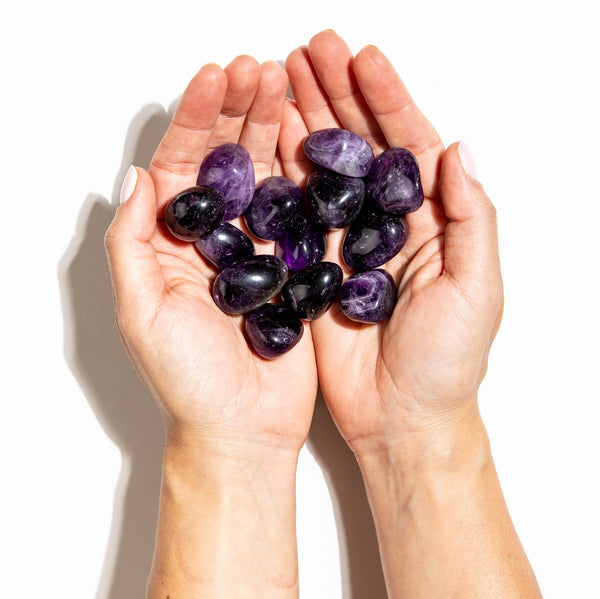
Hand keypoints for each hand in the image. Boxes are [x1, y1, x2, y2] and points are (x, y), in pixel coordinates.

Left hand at [105, 56, 317, 459]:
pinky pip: (300, 212)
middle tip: (257, 69)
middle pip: (224, 161)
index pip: (181, 166)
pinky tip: (311, 140)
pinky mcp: (295, 267)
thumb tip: (135, 177)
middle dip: (238, 111)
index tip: (214, 78)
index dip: (196, 120)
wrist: (242, 430)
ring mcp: (257, 250)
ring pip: (264, 177)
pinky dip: (305, 174)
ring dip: (272, 130)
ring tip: (283, 87)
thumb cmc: (188, 382)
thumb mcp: (141, 311)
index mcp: (172, 243)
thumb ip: (132, 243)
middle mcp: (214, 240)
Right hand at [280, 31, 502, 458]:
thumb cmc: (446, 363)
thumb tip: (459, 150)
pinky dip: (285, 173)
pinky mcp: (317, 267)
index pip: (410, 144)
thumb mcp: (476, 289)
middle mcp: (389, 223)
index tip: (361, 58)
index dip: (387, 98)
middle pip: (363, 145)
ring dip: (308, 123)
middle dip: (338, 95)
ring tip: (283, 79)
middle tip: (311, 51)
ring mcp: (350, 242)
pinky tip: (270, 139)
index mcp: (434, 220)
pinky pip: (300, 211)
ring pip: (327, 169)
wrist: (401, 417)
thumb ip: (472, 218)